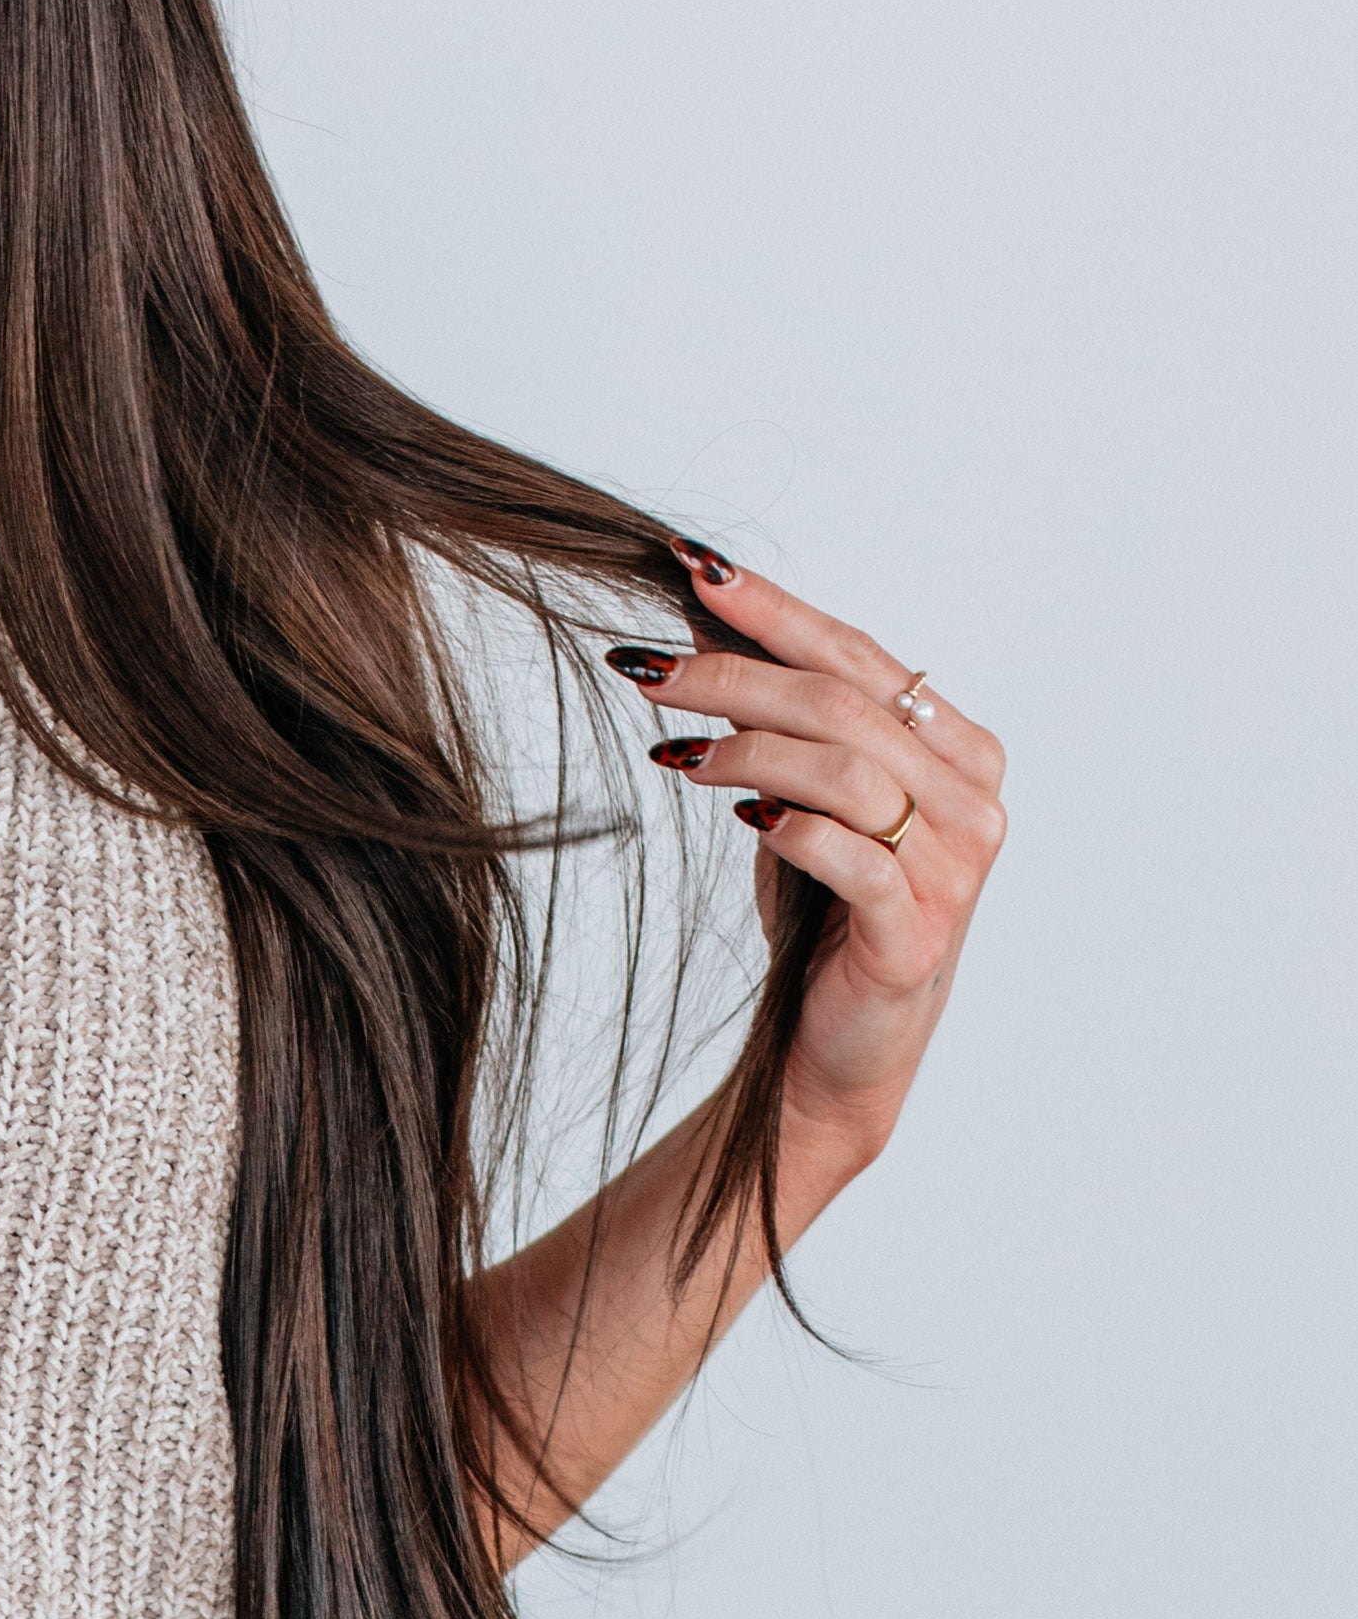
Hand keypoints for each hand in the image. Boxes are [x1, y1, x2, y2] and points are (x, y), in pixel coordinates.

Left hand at [612, 552, 1008, 1166]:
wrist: (842, 1049)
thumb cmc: (825, 915)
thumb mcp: (799, 798)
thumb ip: (779, 720)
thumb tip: (703, 622)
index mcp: (958, 750)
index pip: (858, 655)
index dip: (774, 609)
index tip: (693, 569)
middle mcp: (973, 800)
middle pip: (843, 704)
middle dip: (733, 674)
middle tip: (646, 667)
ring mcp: (955, 869)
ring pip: (846, 769)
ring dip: (746, 749)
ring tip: (673, 752)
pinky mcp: (916, 934)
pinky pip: (854, 857)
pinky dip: (792, 827)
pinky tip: (744, 816)